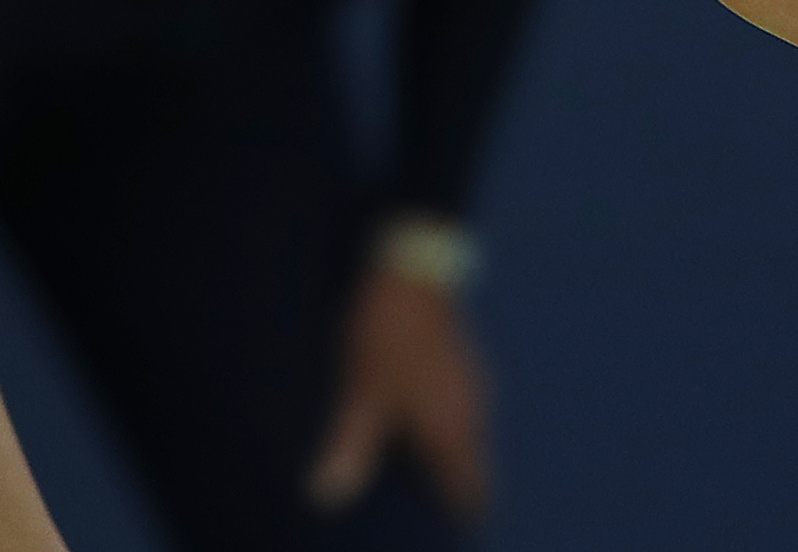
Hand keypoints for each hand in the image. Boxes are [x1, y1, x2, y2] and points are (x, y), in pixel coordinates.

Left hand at [305, 253, 489, 522]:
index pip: (470, 493)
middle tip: (414, 496)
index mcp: (453, 433)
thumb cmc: (384, 337)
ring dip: (440, 450)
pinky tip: (408, 410)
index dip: (455, 512)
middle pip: (470, 467)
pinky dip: (438, 420)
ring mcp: (472, 386)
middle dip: (446, 484)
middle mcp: (473, 415)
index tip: (437, 526)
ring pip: (464, 435)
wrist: (411, 272)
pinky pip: (458, 407)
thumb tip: (325, 496)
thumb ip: (349, 448)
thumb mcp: (359, 395)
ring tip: (404, 456)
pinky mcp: (463, 362)